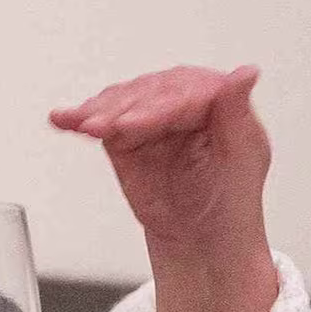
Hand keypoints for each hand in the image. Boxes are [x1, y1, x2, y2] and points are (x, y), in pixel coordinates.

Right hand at [50, 63, 277, 311]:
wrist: (201, 240)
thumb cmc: (231, 201)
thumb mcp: (243, 158)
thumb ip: (236, 111)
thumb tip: (246, 71)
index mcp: (217, 100)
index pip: (186, 91)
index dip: (161, 105)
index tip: (140, 121)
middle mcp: (182, 100)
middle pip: (148, 92)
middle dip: (125, 109)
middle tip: (106, 127)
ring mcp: (150, 116)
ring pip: (121, 103)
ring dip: (98, 112)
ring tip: (82, 125)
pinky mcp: (125, 135)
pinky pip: (100, 121)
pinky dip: (79, 119)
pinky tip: (63, 119)